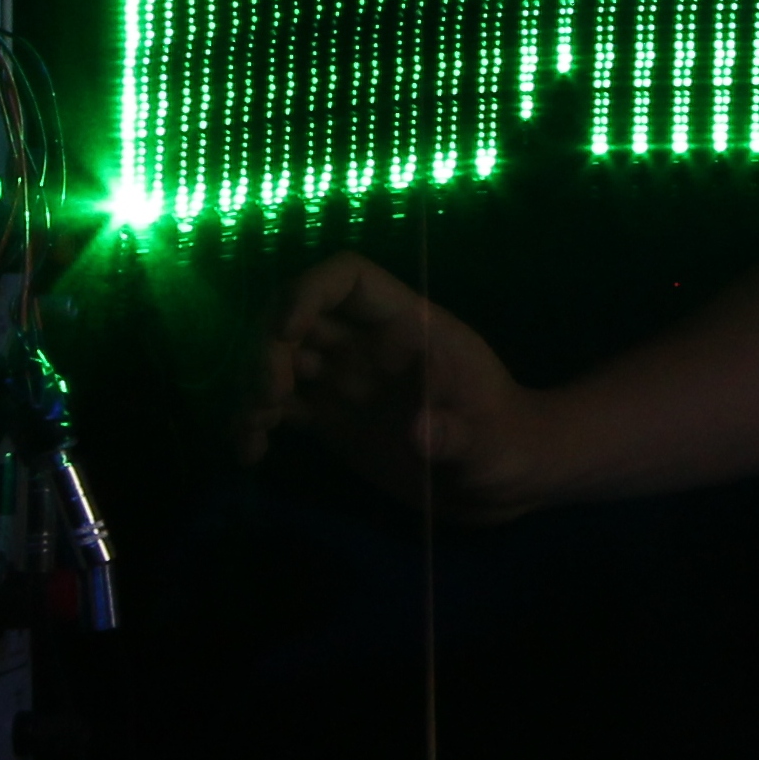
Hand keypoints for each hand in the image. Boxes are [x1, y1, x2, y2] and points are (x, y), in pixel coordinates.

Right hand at [244, 254, 564, 524]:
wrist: (503, 481)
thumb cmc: (509, 443)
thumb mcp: (491, 441)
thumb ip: (456, 434)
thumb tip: (417, 432)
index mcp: (408, 325)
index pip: (348, 279)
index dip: (309, 293)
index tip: (285, 333)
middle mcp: (370, 344)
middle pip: (298, 316)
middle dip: (268, 347)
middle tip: (268, 396)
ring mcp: (347, 380)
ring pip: (281, 360)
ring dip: (254, 385)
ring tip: (255, 429)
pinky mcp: (332, 418)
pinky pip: (281, 405)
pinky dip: (256, 422)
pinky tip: (249, 453)